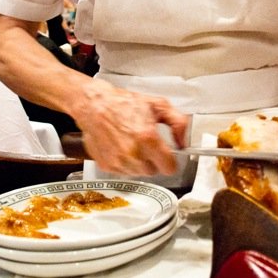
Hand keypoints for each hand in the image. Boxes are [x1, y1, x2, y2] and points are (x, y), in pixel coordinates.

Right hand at [69, 79, 188, 175]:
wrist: (94, 105)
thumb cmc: (123, 103)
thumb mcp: (158, 105)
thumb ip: (179, 123)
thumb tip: (183, 142)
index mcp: (147, 138)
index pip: (169, 168)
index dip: (170, 161)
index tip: (168, 156)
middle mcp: (133, 153)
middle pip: (154, 171)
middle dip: (154, 160)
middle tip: (147, 144)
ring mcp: (118, 162)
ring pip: (139, 173)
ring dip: (139, 163)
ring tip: (133, 144)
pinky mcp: (107, 166)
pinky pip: (123, 172)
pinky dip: (125, 163)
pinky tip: (121, 147)